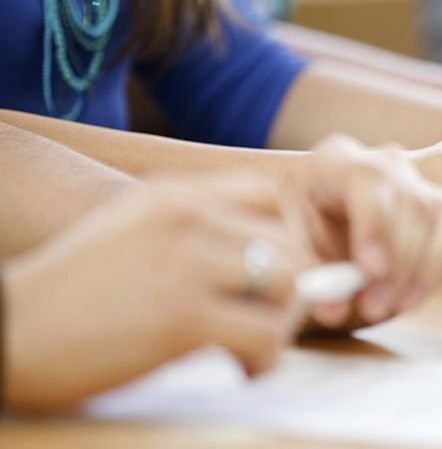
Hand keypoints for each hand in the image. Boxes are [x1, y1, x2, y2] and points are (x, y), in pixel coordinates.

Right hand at [4, 175, 316, 411]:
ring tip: (252, 347)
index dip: (283, 240)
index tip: (268, 278)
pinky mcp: (183, 316)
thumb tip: (264, 264)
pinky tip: (241, 369)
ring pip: (287, 284)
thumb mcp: (130, 233)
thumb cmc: (69, 296)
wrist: (10, 331)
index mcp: (172, 195)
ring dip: (281, 324)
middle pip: (289, 244)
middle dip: (289, 290)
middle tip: (266, 323)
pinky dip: (265, 360)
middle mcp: (186, 217)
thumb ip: (191, 235)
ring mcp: (185, 263)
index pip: (269, 196)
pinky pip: (266, 334)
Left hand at [289, 136, 441, 331]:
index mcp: (339, 163)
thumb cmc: (300, 241)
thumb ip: (309, 278)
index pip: (370, 179)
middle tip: (376, 307)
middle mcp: (390, 168)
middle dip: (400, 261)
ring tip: (403, 306)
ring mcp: (428, 194)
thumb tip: (334, 307)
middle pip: (413, 202)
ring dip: (433, 268)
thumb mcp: (290, 251)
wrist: (316, 242)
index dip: (375, 223)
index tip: (371, 269)